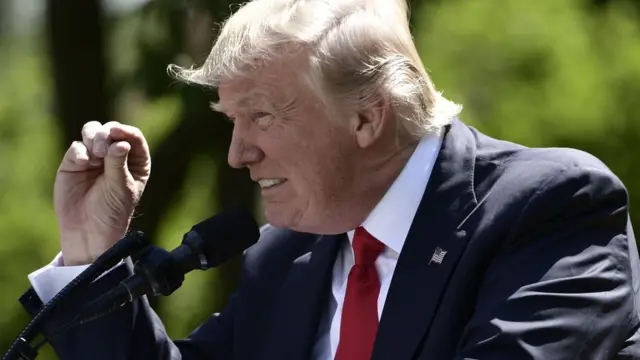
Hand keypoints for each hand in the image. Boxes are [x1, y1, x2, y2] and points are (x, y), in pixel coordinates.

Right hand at [54, 121, 150, 264]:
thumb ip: (118, 163)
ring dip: (94, 137)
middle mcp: (115, 155)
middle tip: (102, 150)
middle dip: (106, 134)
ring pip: (93, 131)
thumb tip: (120, 142)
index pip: (134, 137)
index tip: (117, 132)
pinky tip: (84, 163)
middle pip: (111, 130)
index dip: (126, 131)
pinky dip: (80, 151)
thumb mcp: (121, 187)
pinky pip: (77, 147)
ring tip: (96, 154)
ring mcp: (94, 157)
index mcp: (135, 161)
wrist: (87, 230)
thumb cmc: (112, 211)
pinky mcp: (74, 163)